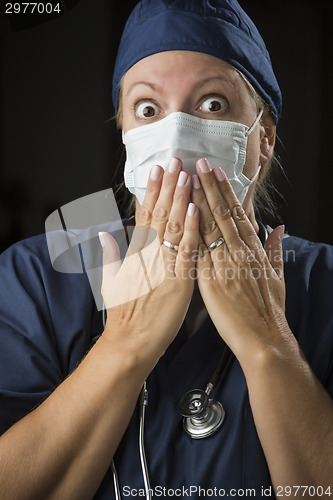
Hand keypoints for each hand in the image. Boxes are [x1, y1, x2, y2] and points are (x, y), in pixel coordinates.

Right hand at [99, 158, 198, 366]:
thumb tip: (103, 234)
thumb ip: (109, 255)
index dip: (150, 192)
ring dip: (180, 200)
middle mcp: (148, 256)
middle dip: (167, 187)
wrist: (129, 343)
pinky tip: (196, 210)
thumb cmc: (122, 314)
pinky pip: (186, 253)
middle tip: (175, 161)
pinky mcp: (178, 283)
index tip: (155, 171)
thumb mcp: (109, 282)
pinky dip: (191, 231)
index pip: (143, 216)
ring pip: (173, 228)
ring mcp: (163, 268)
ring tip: (186, 176)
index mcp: (135, 254)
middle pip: (159, 215)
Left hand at [191, 158, 288, 363]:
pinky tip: (182, 215)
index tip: (216, 173)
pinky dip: (191, 231)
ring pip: (209, 227)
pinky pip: (198, 251)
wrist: (264, 339)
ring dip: (197, 200)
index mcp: (254, 251)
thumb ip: (275, 250)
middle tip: (198, 163)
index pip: (238, 214)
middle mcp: (239, 253)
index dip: (225, 191)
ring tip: (187, 179)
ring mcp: (225, 265)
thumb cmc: (269, 310)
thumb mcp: (277, 277)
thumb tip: (279, 228)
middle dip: (209, 187)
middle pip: (222, 214)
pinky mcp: (211, 281)